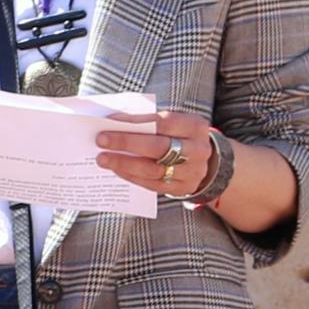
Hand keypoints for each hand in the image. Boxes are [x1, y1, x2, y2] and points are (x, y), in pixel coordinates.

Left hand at [90, 104, 222, 201]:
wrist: (208, 162)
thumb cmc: (181, 136)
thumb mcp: (176, 123)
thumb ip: (151, 121)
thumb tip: (115, 122)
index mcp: (195, 126)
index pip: (163, 122)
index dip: (137, 122)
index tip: (111, 120)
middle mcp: (197, 150)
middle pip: (158, 147)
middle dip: (126, 142)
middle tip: (101, 140)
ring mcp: (192, 172)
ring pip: (153, 169)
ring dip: (124, 163)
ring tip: (102, 158)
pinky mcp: (182, 188)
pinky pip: (152, 184)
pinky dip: (132, 176)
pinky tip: (116, 170)